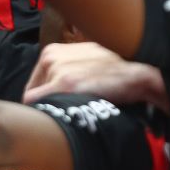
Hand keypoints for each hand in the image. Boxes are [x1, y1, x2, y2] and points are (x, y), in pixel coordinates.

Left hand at [24, 41, 167, 108]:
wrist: (137, 71)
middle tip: (64, 115)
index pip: (33, 84)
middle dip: (45, 106)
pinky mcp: (65, 83)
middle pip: (32, 94)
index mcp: (53, 51)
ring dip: (51, 110)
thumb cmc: (114, 69)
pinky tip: (67, 118)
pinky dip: (50, 115)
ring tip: (70, 115)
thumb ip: (64, 70)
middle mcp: (51, 57)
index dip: (42, 100)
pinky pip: (41, 106)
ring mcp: (57, 69)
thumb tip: (52, 92)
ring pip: (36, 102)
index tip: (55, 109)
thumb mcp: (84, 59)